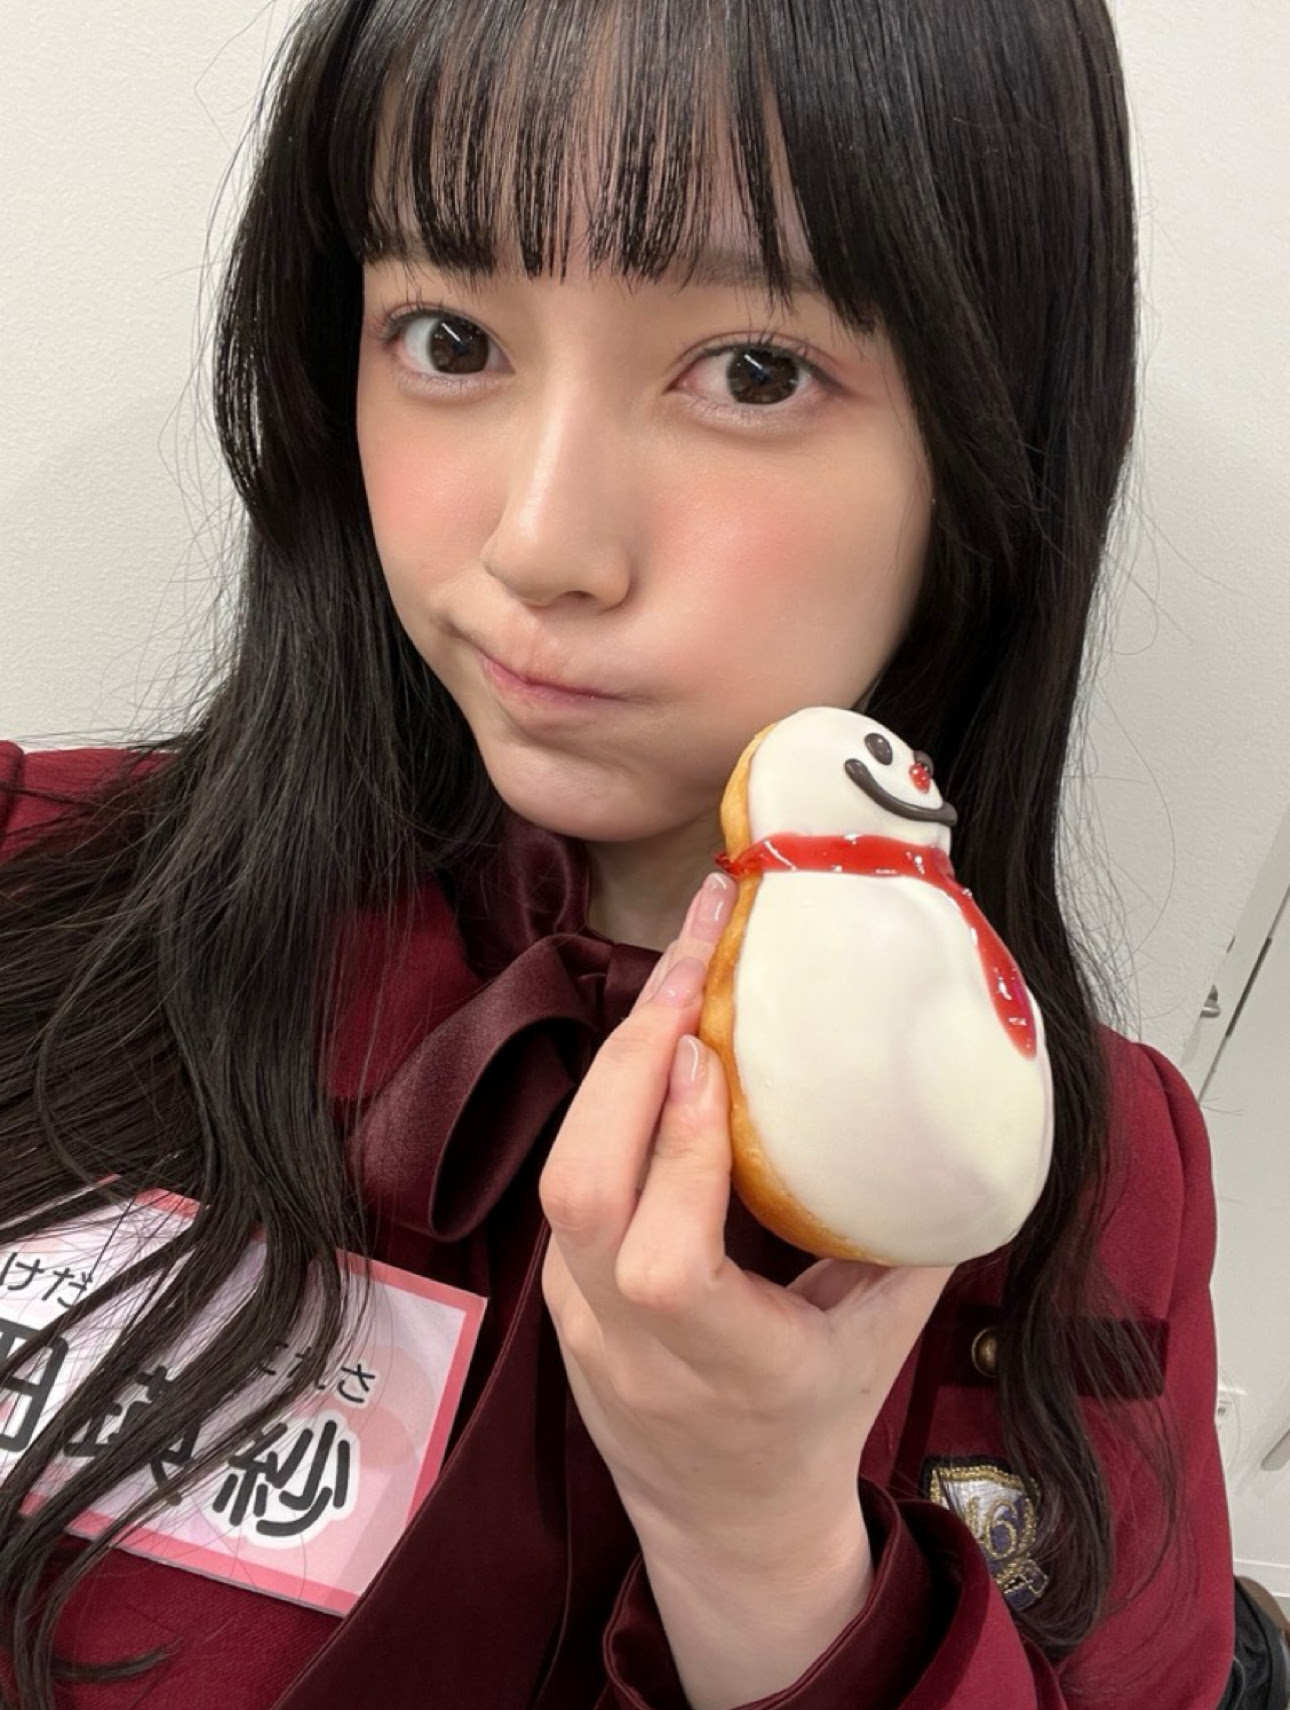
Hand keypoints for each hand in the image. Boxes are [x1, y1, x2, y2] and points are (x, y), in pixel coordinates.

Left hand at [538, 871, 951, 1571]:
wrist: (728, 1522)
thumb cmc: (818, 1422)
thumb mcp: (883, 1343)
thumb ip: (913, 1240)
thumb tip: (962, 1114)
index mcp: (727, 1370)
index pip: (666, 1263)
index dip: (678, 1153)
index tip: (708, 1050)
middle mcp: (633, 1349)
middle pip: (583, 1194)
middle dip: (631, 1061)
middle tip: (690, 960)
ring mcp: (578, 1320)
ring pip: (561, 1176)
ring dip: (616, 1065)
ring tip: (675, 972)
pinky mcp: (558, 1289)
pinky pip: (570, 1176)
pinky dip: (610, 1099)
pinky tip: (657, 1038)